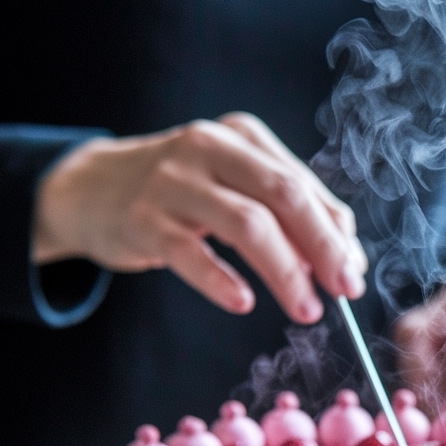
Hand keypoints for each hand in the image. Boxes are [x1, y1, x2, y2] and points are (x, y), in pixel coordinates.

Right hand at [32, 112, 366, 321]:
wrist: (92, 189)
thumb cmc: (181, 192)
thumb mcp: (236, 185)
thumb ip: (292, 212)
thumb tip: (348, 256)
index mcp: (242, 136)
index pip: (302, 185)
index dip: (335, 232)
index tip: (353, 274)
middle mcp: (210, 147)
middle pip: (284, 195)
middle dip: (323, 247)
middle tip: (345, 291)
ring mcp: (174, 181)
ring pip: (247, 224)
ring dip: (285, 272)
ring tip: (305, 309)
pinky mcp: (144, 219)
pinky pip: (190, 253)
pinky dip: (221, 280)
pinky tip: (243, 302)